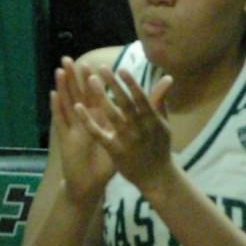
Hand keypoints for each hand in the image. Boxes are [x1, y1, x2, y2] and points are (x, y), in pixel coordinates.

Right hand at [49, 58, 115, 201]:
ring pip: (66, 104)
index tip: (93, 64)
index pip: (94, 97)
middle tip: (70, 59)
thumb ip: (129, 128)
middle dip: (73, 78)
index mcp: (97, 122)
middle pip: (77, 96)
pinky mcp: (65, 139)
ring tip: (59, 70)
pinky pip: (60, 121)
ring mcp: (72, 129)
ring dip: (62, 87)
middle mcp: (82, 122)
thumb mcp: (119, 144)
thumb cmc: (104, 165)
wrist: (89, 185)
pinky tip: (52, 94)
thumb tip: (140, 114)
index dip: (92, 81)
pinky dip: (56, 108)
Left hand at [79, 67, 175, 194]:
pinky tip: (78, 107)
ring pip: (112, 116)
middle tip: (101, 67)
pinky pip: (99, 134)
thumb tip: (167, 78)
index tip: (121, 68)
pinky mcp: (115, 150)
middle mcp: (140, 128)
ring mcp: (127, 140)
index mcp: (152, 120)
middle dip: (114, 84)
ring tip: (90, 80)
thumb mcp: (163, 125)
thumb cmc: (159, 148)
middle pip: (126, 103)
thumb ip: (160, 102)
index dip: (131, 83)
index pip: (141, 98)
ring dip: (101, 97)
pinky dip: (88, 121)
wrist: (157, 178)